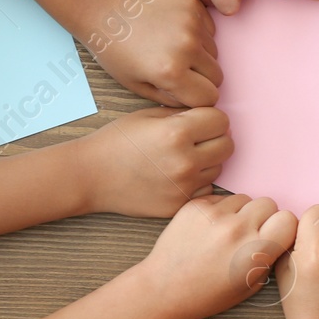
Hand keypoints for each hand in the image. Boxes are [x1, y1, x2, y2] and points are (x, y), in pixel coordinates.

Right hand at [76, 107, 232, 215]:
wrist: (91, 176)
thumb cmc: (117, 141)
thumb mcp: (150, 115)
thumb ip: (184, 115)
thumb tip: (211, 117)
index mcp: (177, 132)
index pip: (221, 120)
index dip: (210, 118)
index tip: (199, 121)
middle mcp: (184, 161)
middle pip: (227, 144)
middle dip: (215, 138)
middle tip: (197, 138)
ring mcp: (183, 186)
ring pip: (219, 168)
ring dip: (208, 161)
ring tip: (182, 157)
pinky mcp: (179, 204)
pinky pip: (206, 189)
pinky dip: (197, 182)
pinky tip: (177, 176)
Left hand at [83, 0, 221, 108]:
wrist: (104, 8)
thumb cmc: (115, 49)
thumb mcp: (136, 85)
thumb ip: (169, 99)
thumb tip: (194, 102)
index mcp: (170, 72)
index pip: (209, 98)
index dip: (197, 98)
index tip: (185, 91)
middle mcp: (186, 47)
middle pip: (217, 76)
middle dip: (201, 78)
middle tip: (178, 70)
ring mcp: (192, 23)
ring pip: (215, 53)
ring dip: (199, 55)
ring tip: (172, 48)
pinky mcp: (193, 5)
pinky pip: (210, 30)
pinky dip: (198, 34)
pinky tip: (174, 31)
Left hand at [138, 193, 297, 318]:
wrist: (164, 289)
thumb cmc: (208, 294)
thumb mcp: (250, 285)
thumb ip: (269, 256)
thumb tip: (280, 234)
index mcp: (254, 251)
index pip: (288, 219)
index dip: (283, 227)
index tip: (273, 235)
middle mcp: (236, 229)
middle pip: (268, 203)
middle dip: (263, 217)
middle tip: (249, 234)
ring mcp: (214, 215)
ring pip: (244, 198)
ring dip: (240, 212)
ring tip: (226, 233)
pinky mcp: (195, 207)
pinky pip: (220, 198)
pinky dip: (219, 210)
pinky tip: (208, 230)